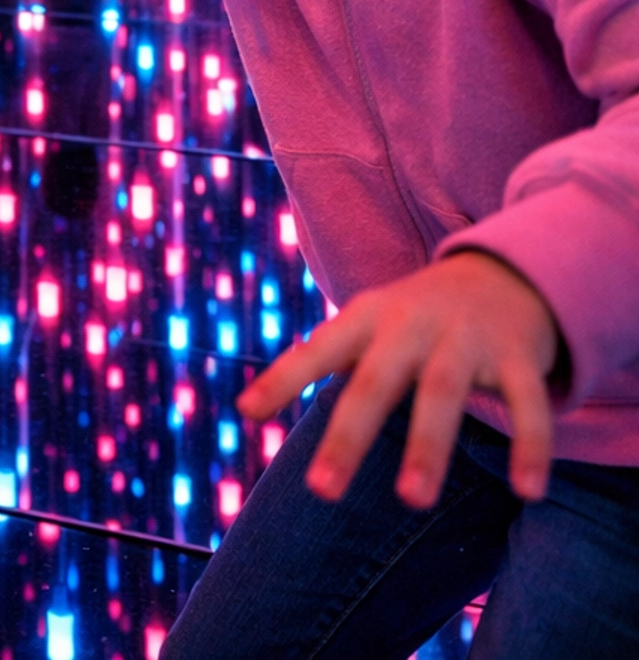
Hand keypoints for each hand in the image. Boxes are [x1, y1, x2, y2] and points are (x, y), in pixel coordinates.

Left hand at [239, 250, 559, 510]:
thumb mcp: (364, 326)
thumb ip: (311, 364)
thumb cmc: (414, 316)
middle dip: (350, 434)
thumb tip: (243, 410)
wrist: (503, 271)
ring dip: (427, 445)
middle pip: (376, 379)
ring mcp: (466, 337)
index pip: (320, 348)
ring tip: (411, 500)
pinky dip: (529, 444)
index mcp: (371, 317)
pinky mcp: (516, 355)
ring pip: (444, 390)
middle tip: (322, 490)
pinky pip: (526, 402)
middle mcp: (414, 324)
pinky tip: (526, 491)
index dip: (283, 377)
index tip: (247, 414)